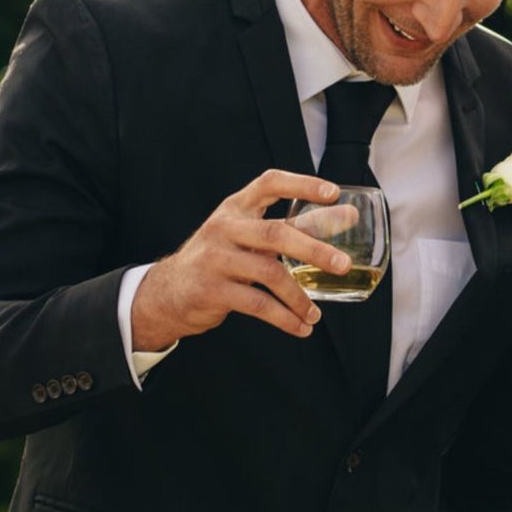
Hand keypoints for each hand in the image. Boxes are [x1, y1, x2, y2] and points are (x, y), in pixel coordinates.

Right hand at [131, 169, 349, 349]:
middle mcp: (224, 228)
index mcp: (236, 208)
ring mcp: (216, 259)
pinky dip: (284, 318)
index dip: (302, 184)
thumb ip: (290, 227)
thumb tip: (345, 216)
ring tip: (315, 315)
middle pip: (275, 233)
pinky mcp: (212, 290)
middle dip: (314, 249)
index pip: (269, 183)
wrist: (167, 292)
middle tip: (343, 264)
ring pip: (269, 273)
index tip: (334, 193)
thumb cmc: (219, 259)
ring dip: (299, 297)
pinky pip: (257, 305)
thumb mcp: (246, 235)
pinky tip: (300, 327)